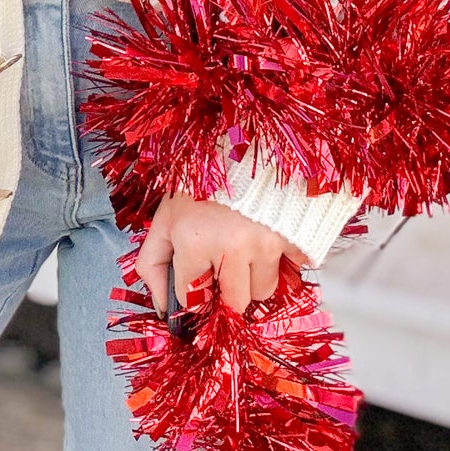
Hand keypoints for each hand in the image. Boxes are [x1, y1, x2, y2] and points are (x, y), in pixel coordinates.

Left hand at [136, 192, 303, 316]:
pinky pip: (293, 271)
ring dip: (254, 278)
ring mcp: (267, 242)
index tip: (197, 285)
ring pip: (264, 291)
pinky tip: (268, 239)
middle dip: (226, 291)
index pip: (193, 299)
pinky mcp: (296, 236)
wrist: (247, 142)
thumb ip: (153, 264)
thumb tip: (162, 308)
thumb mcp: (166, 216)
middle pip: (234, 303)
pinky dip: (283, 262)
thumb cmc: (202, 181)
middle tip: (221, 265)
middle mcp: (231, 245)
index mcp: (194, 239)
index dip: (193, 296)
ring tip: (244, 246)